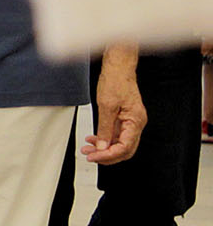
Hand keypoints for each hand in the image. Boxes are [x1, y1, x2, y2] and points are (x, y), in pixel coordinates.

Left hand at [85, 47, 146, 163]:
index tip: (94, 156)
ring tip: (88, 148)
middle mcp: (136, 123)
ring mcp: (131, 121)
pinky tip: (94, 140)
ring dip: (104, 148)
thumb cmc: (116, 82)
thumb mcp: (106, 106)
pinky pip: (117, 134)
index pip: (125, 147)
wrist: (118, 69)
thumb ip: (104, 128)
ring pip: (120, 143)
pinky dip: (105, 139)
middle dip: (107, 155)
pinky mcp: (125, 118)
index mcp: (136, 121)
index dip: (109, 155)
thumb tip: (102, 146)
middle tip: (90, 156)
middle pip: (125, 149)